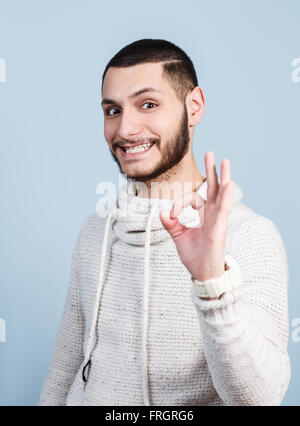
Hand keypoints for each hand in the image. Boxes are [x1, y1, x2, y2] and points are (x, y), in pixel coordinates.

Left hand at [160, 151, 233, 281]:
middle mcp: (213, 215)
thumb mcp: (178, 236)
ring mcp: (218, 220)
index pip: (193, 199)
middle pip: (213, 188)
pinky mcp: (219, 228)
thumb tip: (162, 212)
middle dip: (211, 171)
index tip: (171, 214)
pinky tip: (227, 183)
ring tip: (225, 160)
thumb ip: (170, 223)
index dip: (179, 203)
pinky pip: (223, 209)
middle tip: (211, 153)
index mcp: (205, 215)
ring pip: (221, 194)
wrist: (202, 273)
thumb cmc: (194, 255)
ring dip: (222, 176)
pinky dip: (225, 196)